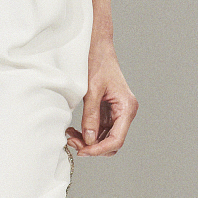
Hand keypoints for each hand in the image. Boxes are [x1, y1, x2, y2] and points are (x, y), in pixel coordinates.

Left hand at [66, 39, 137, 156]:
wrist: (97, 46)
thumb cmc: (97, 62)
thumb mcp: (92, 90)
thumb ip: (91, 116)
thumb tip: (89, 140)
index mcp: (126, 107)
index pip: (117, 139)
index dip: (99, 149)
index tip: (82, 151)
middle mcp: (125, 112)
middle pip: (112, 142)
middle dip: (93, 147)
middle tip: (73, 143)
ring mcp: (117, 112)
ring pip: (105, 138)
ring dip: (89, 142)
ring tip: (70, 136)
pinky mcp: (108, 111)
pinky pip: (100, 129)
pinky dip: (88, 133)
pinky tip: (74, 131)